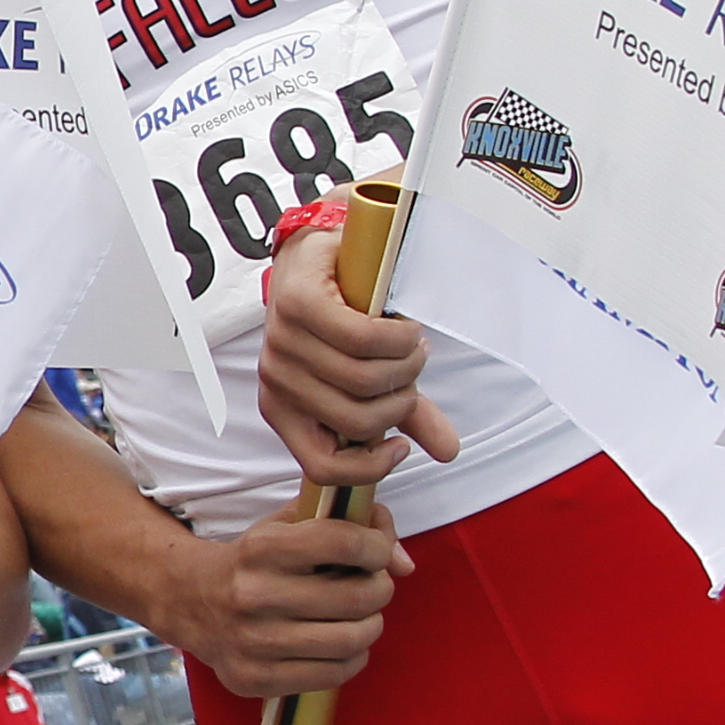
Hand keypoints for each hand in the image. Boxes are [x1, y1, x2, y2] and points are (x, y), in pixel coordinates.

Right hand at [170, 499, 413, 699]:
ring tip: (359, 617)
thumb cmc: (256, 560)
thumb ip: (353, 525)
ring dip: (370, 626)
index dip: (377, 547)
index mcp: (263, 549)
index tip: (375, 553)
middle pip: (358, 597)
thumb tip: (404, 563)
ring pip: (351, 640)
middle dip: (379, 590)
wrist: (191, 600)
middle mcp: (254, 595)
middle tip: (370, 587)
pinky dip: (352, 659)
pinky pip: (333, 675)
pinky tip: (341, 644)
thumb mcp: (291, 525)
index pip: (346, 543)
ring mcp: (253, 642)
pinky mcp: (254, 678)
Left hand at [260, 228, 459, 487]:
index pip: (321, 467)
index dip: (369, 467)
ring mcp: (283, 343)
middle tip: (411, 372)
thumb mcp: (373, 376)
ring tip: (411, 346)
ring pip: (364, 380)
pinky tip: (405, 328)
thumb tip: (448, 451)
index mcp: (282, 411)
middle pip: (356, 422)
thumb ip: (405, 415)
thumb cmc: (342, 323)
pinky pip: (364, 338)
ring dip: (405, 364)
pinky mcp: (300, 305)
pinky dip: (398, 337)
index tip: (401, 446)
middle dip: (400, 401)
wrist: (318, 257)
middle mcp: (276, 381)